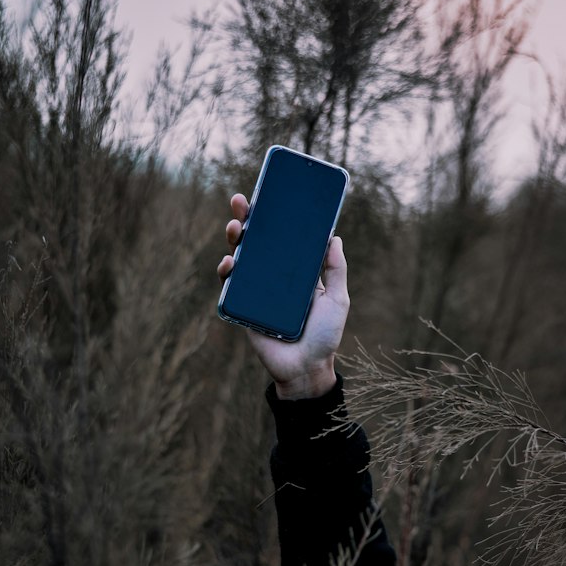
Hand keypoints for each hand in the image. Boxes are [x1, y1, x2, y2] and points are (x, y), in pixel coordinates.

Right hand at [217, 192, 349, 399]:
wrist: (306, 370)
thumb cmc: (325, 336)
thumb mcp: (338, 300)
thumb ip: (336, 270)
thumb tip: (333, 236)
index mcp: (295, 272)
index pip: (282, 238)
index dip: (273, 217)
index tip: (267, 195)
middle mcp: (274, 278)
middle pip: (256, 242)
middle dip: (246, 219)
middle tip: (241, 201)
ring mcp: (256, 291)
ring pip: (240, 258)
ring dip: (234, 239)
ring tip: (235, 227)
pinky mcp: (243, 308)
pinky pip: (230, 287)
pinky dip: (227, 272)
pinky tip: (230, 263)